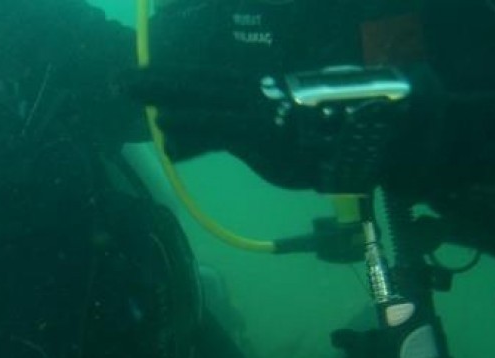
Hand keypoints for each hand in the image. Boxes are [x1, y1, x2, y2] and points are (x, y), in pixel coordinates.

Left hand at [125, 64, 425, 193]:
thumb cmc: (328, 136)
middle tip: (115, 83)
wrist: (378, 137)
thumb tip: (179, 141)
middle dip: (154, 83)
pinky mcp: (268, 136)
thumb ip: (224, 136)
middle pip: (194, 86)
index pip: (202, 84)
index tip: (131, 80)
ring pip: (204, 102)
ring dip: (163, 97)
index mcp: (255, 92)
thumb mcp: (268, 139)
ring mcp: (260, 114)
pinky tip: (167, 130)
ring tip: (126, 91)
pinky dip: (194, 131)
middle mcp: (254, 97)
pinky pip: (224, 132)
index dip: (166, 81)